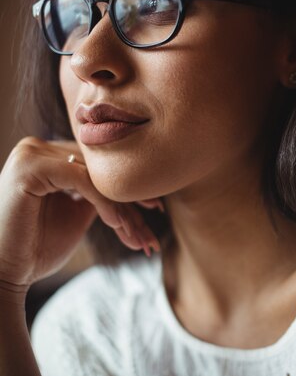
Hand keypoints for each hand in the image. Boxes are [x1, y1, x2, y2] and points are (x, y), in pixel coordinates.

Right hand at [0, 137, 160, 290]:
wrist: (4, 273)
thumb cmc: (37, 248)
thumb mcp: (78, 214)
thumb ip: (98, 194)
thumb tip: (135, 187)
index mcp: (49, 156)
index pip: (99, 167)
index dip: (129, 188)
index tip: (156, 208)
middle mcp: (38, 147)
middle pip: (100, 171)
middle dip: (131, 201)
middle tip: (153, 227)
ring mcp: (31, 153)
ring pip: (95, 176)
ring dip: (122, 208)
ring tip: (139, 237)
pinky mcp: (29, 166)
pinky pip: (82, 179)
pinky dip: (104, 203)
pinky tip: (117, 225)